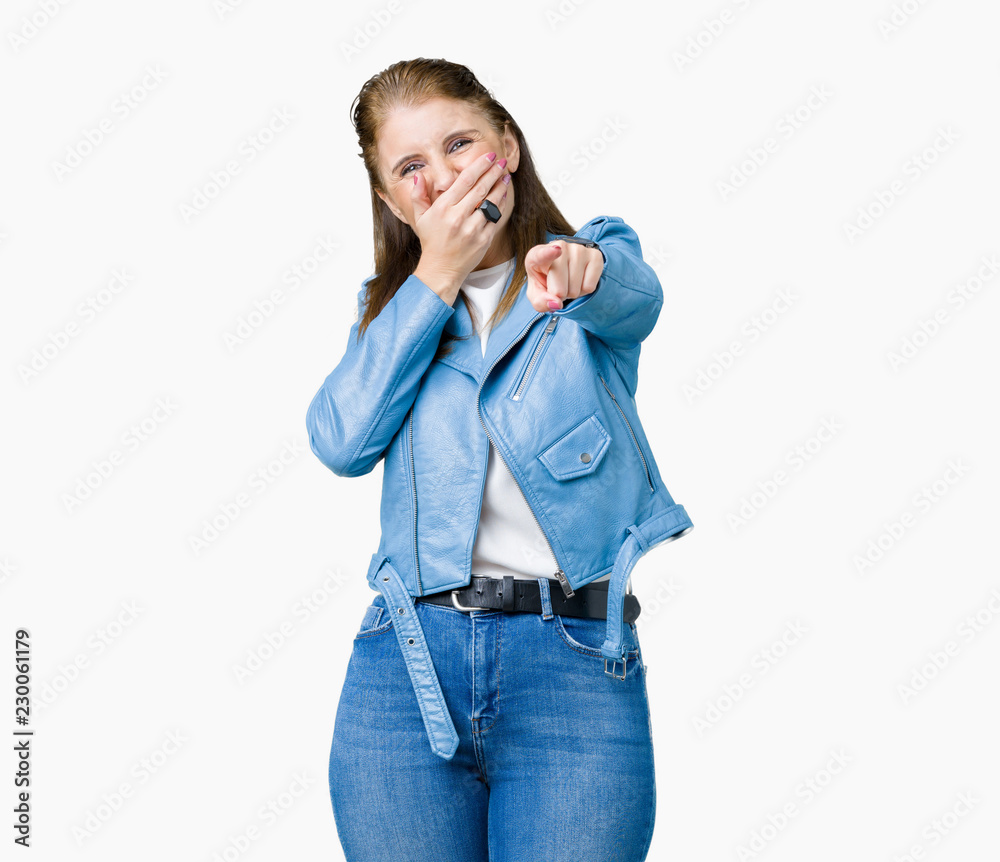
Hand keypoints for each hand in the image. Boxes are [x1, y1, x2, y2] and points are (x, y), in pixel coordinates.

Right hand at [410, 151, 510, 283]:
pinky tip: (503, 195)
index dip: (479, 166)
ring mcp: (472, 229)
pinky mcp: (483, 240)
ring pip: (491, 203)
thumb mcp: (420, 218)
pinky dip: (500, 205)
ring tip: (505, 175)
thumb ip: (418, 195)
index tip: (488, 157)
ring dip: (500, 186)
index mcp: (443, 209)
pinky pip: (495, 218)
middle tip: (500, 161)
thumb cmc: (431, 242)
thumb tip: (418, 175)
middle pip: (480, 188)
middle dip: (493, 172)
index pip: (465, 181)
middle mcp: (458, 218)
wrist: (441, 269)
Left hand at [525, 241, 603, 312]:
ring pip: (575, 288)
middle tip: (558, 286)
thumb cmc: (546, 283)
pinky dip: (584, 291)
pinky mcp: (595, 255)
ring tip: (568, 283)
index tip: (556, 250)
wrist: (564, 274)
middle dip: (559, 295)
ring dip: (572, 293)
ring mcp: (579, 249)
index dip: (548, 253)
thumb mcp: (537, 295)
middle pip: (560, 287)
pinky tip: (580, 281)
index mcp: (536, 255)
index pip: (541, 254)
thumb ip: (541, 302)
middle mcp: (559, 246)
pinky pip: (589, 287)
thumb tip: (556, 303)